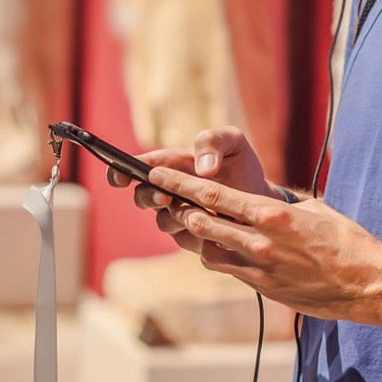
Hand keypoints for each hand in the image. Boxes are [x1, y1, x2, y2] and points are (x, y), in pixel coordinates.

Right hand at [107, 127, 284, 252]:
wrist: (262, 197)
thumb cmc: (242, 165)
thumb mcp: (233, 142)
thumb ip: (213, 141)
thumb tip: (202, 168)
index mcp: (172, 164)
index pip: (136, 167)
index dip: (120, 171)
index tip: (119, 177)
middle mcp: (169, 191)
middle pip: (141, 197)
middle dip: (148, 198)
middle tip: (165, 198)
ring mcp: (179, 215)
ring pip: (163, 221)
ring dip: (175, 218)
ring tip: (199, 212)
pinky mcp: (192, 237)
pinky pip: (185, 240)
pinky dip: (196, 234)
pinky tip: (214, 228)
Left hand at [146, 165, 381, 322]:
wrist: (365, 282)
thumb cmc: (346, 241)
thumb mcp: (316, 209)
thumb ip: (283, 206)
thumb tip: (268, 203)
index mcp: (272, 214)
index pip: (213, 196)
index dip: (180, 184)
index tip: (159, 174)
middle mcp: (260, 240)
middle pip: (202, 222)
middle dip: (179, 209)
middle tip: (165, 199)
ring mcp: (259, 267)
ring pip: (208, 249)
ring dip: (196, 236)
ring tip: (190, 223)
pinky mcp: (263, 286)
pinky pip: (228, 269)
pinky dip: (218, 256)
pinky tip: (217, 248)